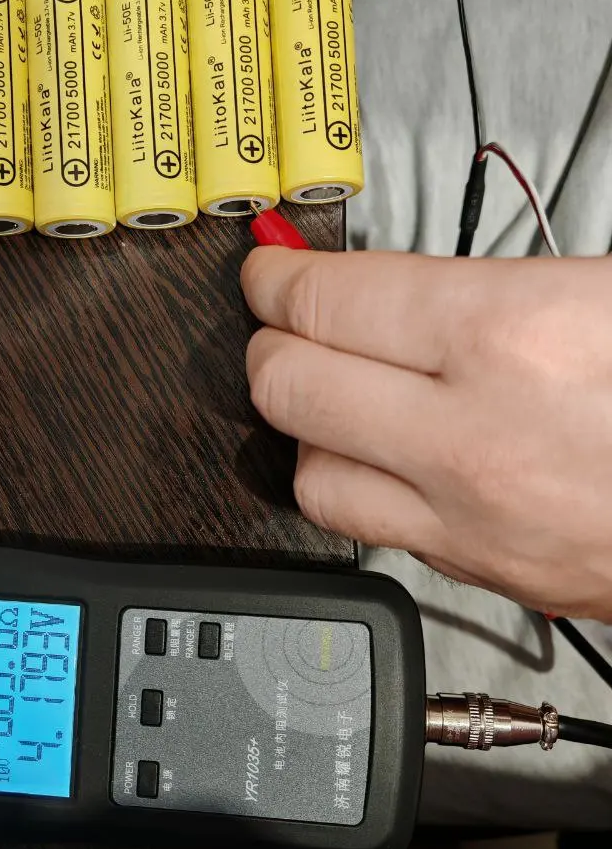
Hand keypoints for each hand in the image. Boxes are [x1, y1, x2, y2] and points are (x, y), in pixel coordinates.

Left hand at [242, 248, 611, 621]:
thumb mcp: (606, 291)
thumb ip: (493, 287)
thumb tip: (400, 285)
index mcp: (506, 335)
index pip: (326, 303)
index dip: (279, 281)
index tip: (271, 273)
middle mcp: (471, 436)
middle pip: (289, 387)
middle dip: (270, 344)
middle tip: (281, 322)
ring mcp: (472, 520)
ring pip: (311, 475)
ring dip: (306, 427)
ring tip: (332, 394)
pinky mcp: (486, 575)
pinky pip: (374, 531)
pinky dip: (360, 487)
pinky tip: (390, 458)